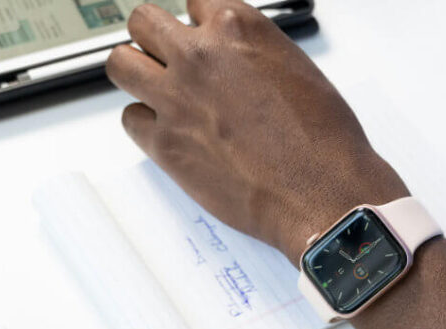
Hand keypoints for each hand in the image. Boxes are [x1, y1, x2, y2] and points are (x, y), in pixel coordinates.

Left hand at [106, 0, 408, 264]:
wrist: (321, 193)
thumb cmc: (324, 142)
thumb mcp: (299, 73)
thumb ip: (256, 59)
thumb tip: (240, 69)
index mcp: (238, 29)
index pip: (194, 2)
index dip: (197, 26)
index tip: (199, 41)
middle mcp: (200, 55)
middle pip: (144, 23)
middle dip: (154, 41)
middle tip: (167, 63)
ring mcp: (177, 99)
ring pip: (121, 65)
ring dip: (136, 76)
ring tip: (156, 96)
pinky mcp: (166, 144)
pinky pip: (131, 120)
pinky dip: (144, 126)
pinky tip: (167, 135)